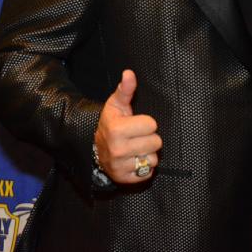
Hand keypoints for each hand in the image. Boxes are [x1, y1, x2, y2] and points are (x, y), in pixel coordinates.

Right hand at [93, 69, 161, 183]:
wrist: (95, 147)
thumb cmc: (111, 122)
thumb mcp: (116, 104)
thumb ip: (125, 89)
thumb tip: (129, 73)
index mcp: (117, 129)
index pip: (152, 125)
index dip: (146, 123)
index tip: (135, 123)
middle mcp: (118, 150)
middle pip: (156, 142)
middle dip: (149, 138)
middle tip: (136, 136)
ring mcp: (120, 166)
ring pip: (153, 159)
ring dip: (147, 153)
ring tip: (135, 148)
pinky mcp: (125, 179)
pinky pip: (148, 173)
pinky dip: (144, 167)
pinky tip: (134, 159)